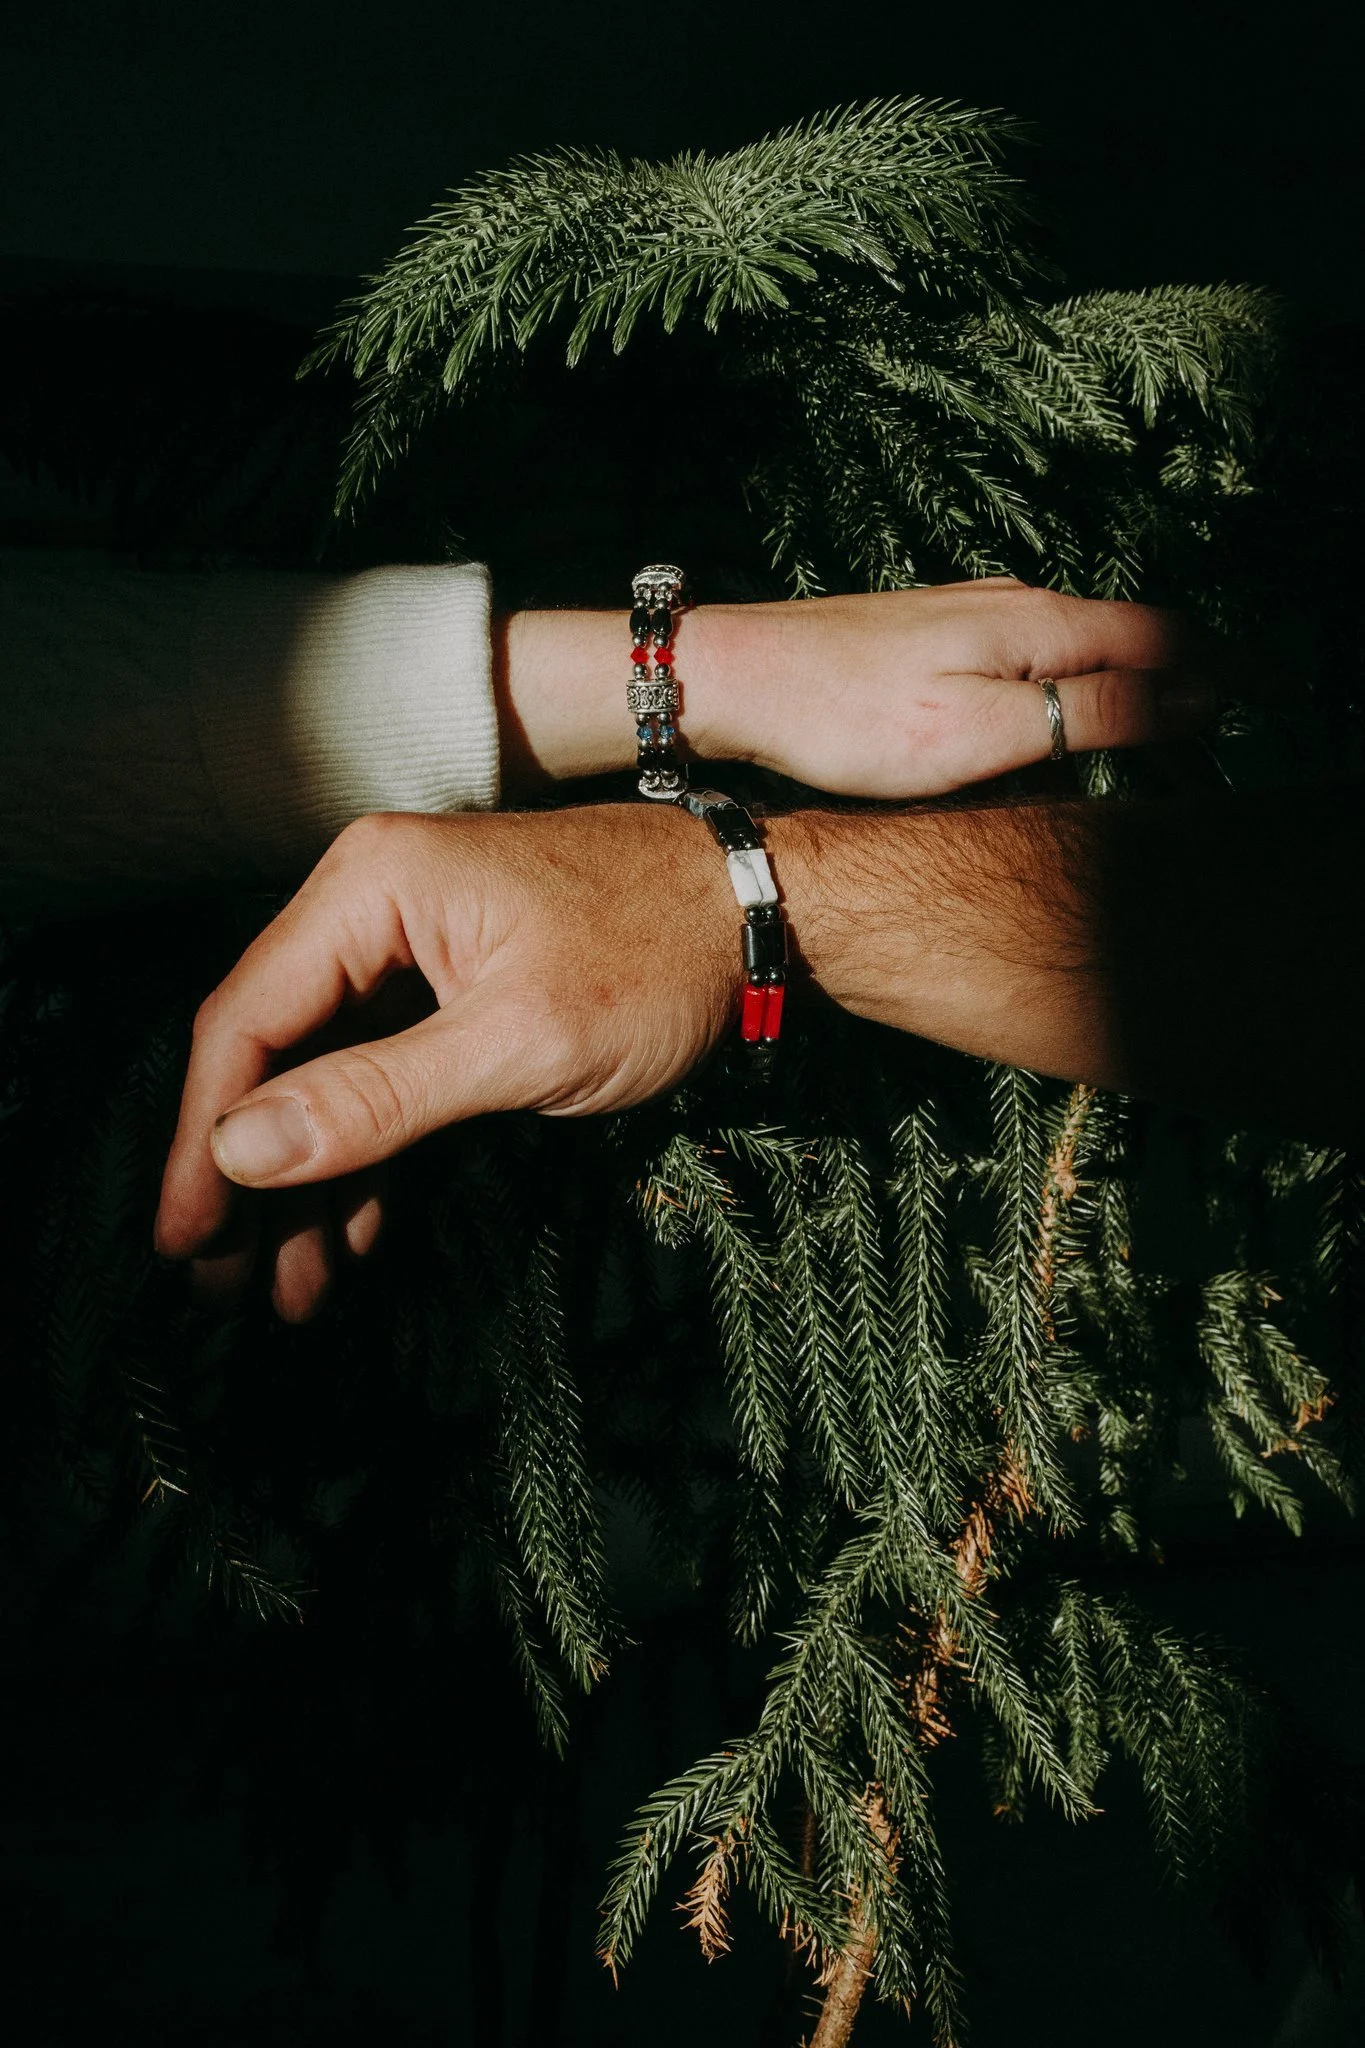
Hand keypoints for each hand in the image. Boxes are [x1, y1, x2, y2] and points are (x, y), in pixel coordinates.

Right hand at [154, 805, 736, 1320]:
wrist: (760, 915)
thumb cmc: (655, 958)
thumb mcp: (517, 1042)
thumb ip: (376, 1097)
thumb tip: (240, 1149)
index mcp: (369, 890)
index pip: (245, 1021)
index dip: (203, 1139)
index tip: (182, 1235)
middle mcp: (371, 907)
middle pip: (274, 1055)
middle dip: (250, 1177)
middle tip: (219, 1283)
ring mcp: (412, 948)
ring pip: (328, 1078)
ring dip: (309, 1185)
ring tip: (282, 1290)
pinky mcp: (452, 988)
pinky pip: (383, 1078)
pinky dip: (370, 1159)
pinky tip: (350, 1240)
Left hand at [497, 579, 1209, 796]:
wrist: (740, 679)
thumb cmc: (847, 716)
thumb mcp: (980, 731)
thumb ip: (1087, 712)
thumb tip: (1191, 696)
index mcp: (1041, 625)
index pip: (1165, 637)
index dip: (1223, 668)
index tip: (1264, 695)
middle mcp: (1015, 603)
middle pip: (1129, 632)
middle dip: (1188, 669)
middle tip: (1233, 711)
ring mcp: (972, 612)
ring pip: (1081, 639)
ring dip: (1132, 672)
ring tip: (1171, 714)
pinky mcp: (935, 633)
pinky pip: (1036, 651)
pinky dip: (1076, 675)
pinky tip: (1067, 706)